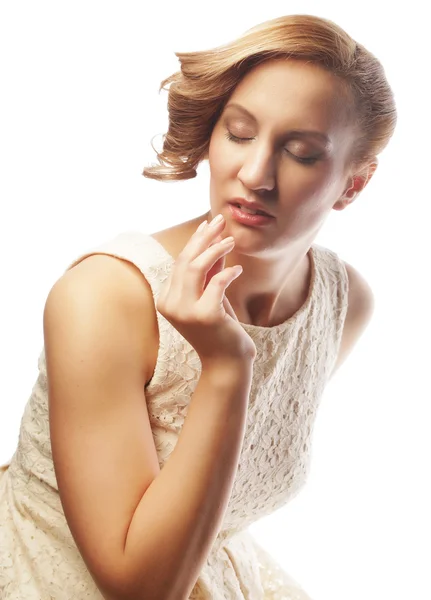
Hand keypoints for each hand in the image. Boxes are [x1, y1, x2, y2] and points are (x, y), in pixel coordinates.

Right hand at [156, 214, 256, 366]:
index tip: (208, 225)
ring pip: (196, 268)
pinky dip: (229, 273)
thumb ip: (210, 271)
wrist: (227, 362)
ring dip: (215, 249)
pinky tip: (238, 269)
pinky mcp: (205, 315)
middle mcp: (171, 305)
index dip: (195, 241)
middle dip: (204, 237)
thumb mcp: (211, 295)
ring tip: (231, 239)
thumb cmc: (219, 329)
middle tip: (220, 220)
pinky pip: (217, 283)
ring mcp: (186, 311)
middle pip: (185, 261)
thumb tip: (214, 240)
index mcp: (166, 300)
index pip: (180, 263)